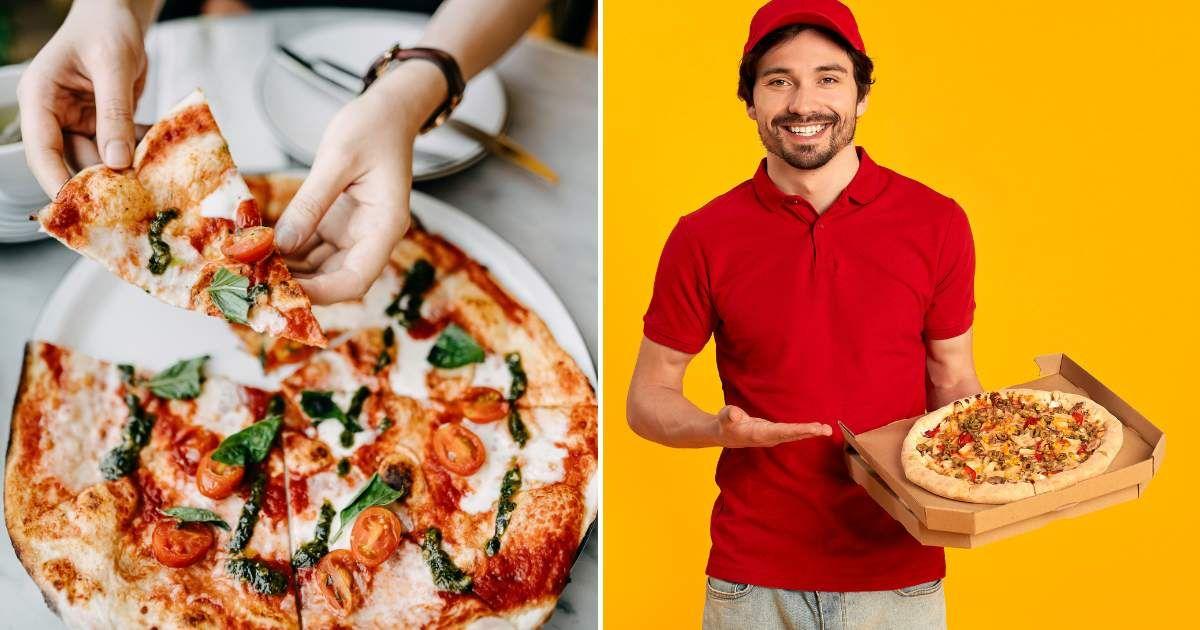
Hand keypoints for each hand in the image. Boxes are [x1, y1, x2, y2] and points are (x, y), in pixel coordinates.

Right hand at [18, 0, 150, 195]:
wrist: (120, 14)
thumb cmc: (107, 26)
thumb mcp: (113, 66)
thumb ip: (115, 113)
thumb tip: (117, 160)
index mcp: (41, 98)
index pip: (42, 150)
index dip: (58, 182)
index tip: (81, 208)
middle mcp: (55, 114)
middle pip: (73, 162)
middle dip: (103, 184)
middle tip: (134, 204)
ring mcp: (80, 121)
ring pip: (100, 160)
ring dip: (128, 172)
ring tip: (155, 185)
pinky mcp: (104, 125)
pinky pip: (121, 149)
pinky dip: (140, 156)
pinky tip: (163, 162)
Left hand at [273, 62, 445, 304]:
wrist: (389, 112)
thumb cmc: (372, 127)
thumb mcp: (338, 158)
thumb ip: (311, 203)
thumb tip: (281, 244)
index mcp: (385, 226)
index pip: (356, 279)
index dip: (321, 293)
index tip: (283, 290)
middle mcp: (372, 238)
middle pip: (336, 280)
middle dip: (298, 285)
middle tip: (253, 278)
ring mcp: (354, 233)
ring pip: (320, 269)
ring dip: (289, 271)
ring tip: (250, 266)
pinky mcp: (338, 225)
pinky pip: (312, 249)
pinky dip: (288, 252)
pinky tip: (259, 248)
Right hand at [715, 405, 831, 447]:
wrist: (725, 434)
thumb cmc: (725, 424)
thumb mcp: (724, 417)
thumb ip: (729, 415)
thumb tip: (734, 415)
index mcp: (758, 434)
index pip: (780, 432)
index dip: (796, 430)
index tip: (810, 428)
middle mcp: (768, 437)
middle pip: (791, 435)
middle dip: (808, 432)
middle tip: (825, 429)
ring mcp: (773, 436)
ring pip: (794, 435)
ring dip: (810, 432)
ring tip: (827, 429)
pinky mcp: (775, 433)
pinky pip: (793, 432)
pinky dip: (805, 430)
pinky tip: (817, 429)